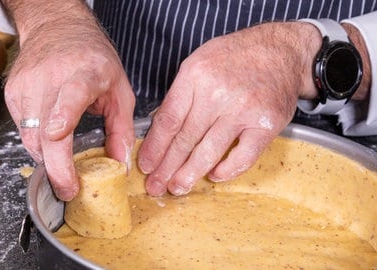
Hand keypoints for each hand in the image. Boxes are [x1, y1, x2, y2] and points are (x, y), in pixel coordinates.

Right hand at [3, 1, 134, 200]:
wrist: (56, 28)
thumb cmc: (92, 57)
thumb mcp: (119, 88)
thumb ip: (121, 127)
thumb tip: (119, 163)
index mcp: (84, 73)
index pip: (71, 94)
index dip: (62, 115)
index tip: (57, 133)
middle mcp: (51, 78)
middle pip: (44, 130)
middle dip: (55, 167)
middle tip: (68, 190)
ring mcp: (27, 86)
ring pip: (30, 137)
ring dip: (46, 157)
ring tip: (63, 165)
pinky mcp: (13, 94)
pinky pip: (23, 130)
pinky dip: (38, 142)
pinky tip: (50, 136)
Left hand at [138, 22, 320, 195]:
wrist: (280, 51)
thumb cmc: (235, 58)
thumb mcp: (198, 63)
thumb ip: (180, 95)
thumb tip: (160, 130)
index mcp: (195, 76)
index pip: (168, 120)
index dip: (154, 147)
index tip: (146, 164)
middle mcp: (217, 93)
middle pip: (185, 139)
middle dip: (166, 167)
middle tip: (155, 185)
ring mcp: (243, 110)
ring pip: (209, 151)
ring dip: (190, 174)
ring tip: (177, 188)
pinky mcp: (266, 124)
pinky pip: (243, 156)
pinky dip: (227, 170)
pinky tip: (214, 176)